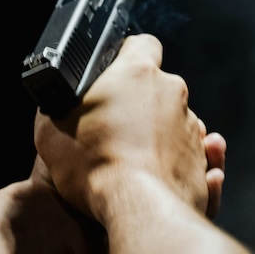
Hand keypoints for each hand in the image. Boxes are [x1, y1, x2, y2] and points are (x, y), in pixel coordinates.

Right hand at [33, 33, 213, 225]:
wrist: (138, 209)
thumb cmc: (94, 165)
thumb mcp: (53, 128)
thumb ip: (61, 105)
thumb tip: (63, 105)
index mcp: (137, 72)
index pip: (142, 44)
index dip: (127, 57)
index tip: (113, 76)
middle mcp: (172, 92)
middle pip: (156, 87)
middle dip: (138, 104)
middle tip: (112, 128)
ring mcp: (191, 126)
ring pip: (172, 121)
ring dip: (155, 135)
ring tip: (128, 160)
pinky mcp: (202, 158)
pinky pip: (187, 153)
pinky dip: (170, 162)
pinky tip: (149, 178)